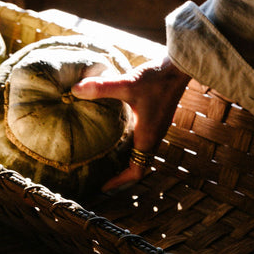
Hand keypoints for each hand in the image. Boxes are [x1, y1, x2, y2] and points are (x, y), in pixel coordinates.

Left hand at [72, 55, 189, 192]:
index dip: (120, 182)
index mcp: (147, 137)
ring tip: (106, 160)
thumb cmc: (156, 78)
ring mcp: (156, 128)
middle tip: (100, 176)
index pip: (136, 170)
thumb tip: (75, 90)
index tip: (103, 186)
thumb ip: (102, 88)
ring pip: (141, 154)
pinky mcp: (156, 119)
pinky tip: (117, 135)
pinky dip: (130, 147)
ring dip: (126, 161)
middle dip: (120, 174)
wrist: (179, 67)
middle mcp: (154, 137)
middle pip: (138, 165)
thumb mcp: (127, 83)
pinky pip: (143, 141)